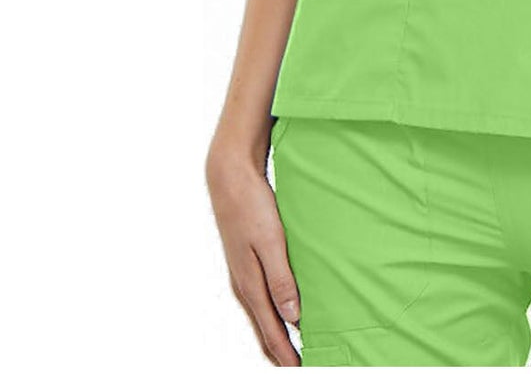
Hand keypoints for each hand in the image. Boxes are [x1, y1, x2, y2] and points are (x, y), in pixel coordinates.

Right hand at [206, 134, 301, 365]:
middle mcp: (243, 285)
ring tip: (293, 348)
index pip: (271, 331)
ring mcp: (242, 274)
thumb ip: (281, 278)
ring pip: (261, 315)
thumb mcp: (271, 241)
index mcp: (249, 285)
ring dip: (276, 334)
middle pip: (264, 329)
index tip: (302, 369)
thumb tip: (292, 317)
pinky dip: (270, 313)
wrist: (229, 177)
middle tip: (301, 365)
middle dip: (280, 352)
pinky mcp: (245, 262)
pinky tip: (282, 310)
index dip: (286, 354)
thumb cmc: (251, 205)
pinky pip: (259, 298)